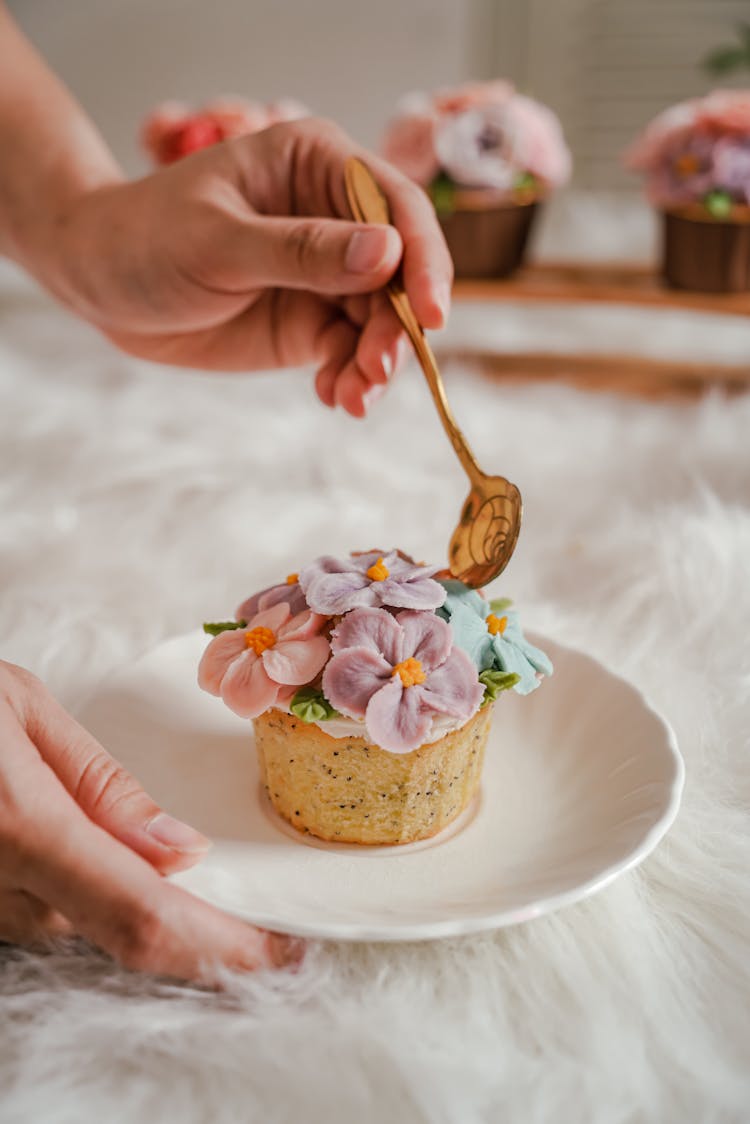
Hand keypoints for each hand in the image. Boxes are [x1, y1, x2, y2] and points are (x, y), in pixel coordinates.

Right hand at [0, 659, 300, 981]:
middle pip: (123, 930)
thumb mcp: (20, 710)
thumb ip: (101, 788)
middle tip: (253, 902)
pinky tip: (95, 851)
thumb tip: (179, 853)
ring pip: (86, 924)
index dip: (224, 949)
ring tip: (160, 856)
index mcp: (21, 826)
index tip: (287, 952)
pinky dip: (90, 893)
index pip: (145, 915)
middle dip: (194, 920)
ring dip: (138, 899)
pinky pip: (48, 915)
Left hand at [49, 118, 452, 416]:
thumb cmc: (147, 237)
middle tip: (376, 371)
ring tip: (353, 397)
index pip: (396, 205)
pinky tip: (333, 397)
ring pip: (381, 321)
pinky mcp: (312, 323)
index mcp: (317, 164)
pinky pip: (351, 353)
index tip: (430, 314)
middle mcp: (335, 217)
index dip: (424, 258)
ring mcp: (326, 274)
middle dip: (397, 326)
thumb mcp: (218, 242)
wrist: (102, 284)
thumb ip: (301, 250)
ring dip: (377, 364)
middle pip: (400, 272)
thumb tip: (388, 253)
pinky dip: (351, 380)